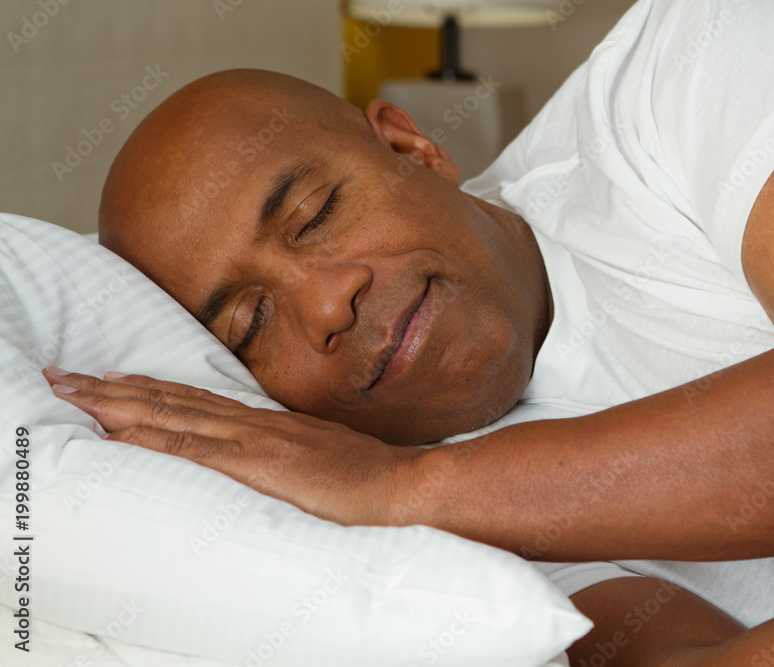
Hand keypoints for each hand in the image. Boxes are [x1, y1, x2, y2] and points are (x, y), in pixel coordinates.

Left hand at [41, 367, 419, 525]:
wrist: (400, 483)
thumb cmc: (372, 478)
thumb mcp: (327, 457)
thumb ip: (295, 453)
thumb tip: (277, 460)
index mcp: (271, 424)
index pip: (201, 402)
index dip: (155, 391)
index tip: (117, 381)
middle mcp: (255, 424)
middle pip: (175, 401)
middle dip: (118, 390)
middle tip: (70, 378)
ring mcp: (254, 440)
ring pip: (173, 416)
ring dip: (119, 404)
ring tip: (77, 393)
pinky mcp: (257, 463)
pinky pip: (191, 448)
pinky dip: (150, 436)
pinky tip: (118, 430)